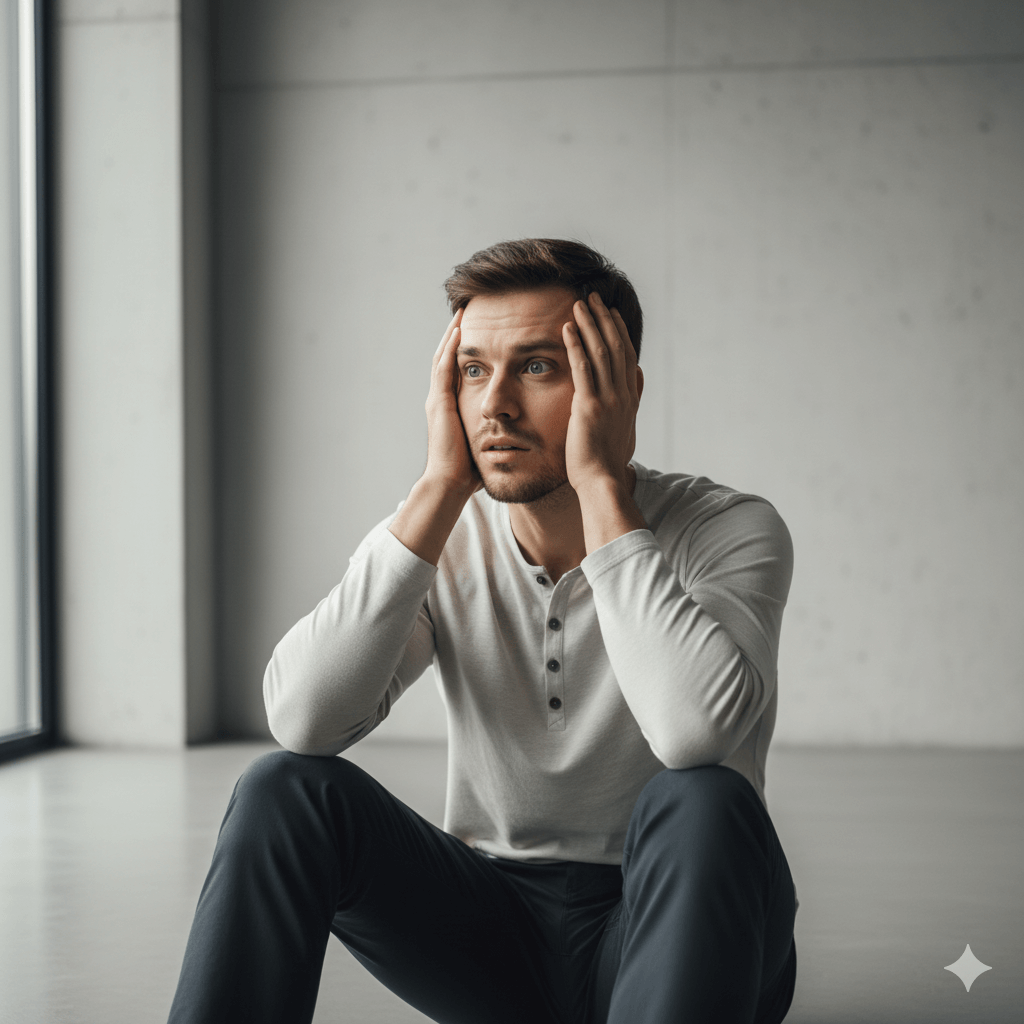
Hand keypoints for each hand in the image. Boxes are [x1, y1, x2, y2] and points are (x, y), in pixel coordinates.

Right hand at [423, 308, 480, 497]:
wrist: (451, 485)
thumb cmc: (470, 472)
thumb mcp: (487, 444)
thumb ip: (498, 433)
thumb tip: (519, 433)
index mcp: (451, 408)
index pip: (459, 371)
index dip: (466, 350)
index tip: (479, 331)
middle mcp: (441, 400)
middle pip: (448, 358)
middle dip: (456, 334)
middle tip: (468, 311)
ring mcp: (437, 400)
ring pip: (443, 358)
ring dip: (452, 334)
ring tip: (462, 312)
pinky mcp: (439, 404)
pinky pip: (443, 369)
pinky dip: (450, 349)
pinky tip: (458, 331)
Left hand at [562, 292, 641, 495]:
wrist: (601, 482)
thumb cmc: (608, 462)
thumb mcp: (627, 428)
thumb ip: (633, 401)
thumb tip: (639, 376)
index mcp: (630, 400)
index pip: (627, 356)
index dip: (619, 332)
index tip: (611, 313)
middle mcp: (622, 395)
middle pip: (615, 347)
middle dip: (604, 319)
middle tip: (593, 297)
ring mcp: (608, 400)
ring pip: (600, 352)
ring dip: (590, 324)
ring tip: (579, 303)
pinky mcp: (589, 407)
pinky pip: (582, 369)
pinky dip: (576, 345)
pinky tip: (567, 328)